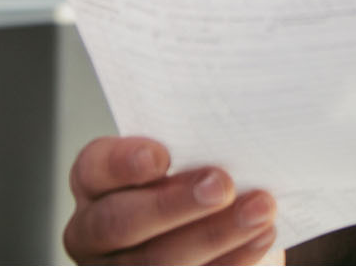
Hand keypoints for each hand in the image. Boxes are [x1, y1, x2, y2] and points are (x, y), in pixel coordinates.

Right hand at [63, 136, 283, 264]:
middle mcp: (98, 232)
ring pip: (158, 261)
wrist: (220, 223)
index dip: (122, 163)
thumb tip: (235, 104)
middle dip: (173, 205)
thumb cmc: (198, 173)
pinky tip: (261, 236)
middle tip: (221, 185)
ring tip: (259, 210)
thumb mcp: (186, 152)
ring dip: (214, 235)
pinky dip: (233, 260)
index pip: (94, 169)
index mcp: (96, 185)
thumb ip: (192, 139)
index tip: (160, 155)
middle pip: (120, 223)